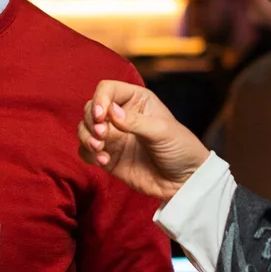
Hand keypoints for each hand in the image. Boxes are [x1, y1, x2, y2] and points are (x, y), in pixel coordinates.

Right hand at [77, 80, 208, 202]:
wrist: (185, 182)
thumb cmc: (181, 149)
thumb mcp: (162, 131)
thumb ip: (136, 122)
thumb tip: (110, 111)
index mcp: (136, 100)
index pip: (108, 89)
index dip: (100, 99)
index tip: (101, 115)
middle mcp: (121, 116)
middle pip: (91, 108)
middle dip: (91, 120)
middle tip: (102, 135)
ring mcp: (113, 137)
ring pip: (85, 129)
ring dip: (86, 137)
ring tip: (99, 148)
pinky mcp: (108, 157)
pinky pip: (86, 152)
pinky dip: (88, 154)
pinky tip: (104, 161)